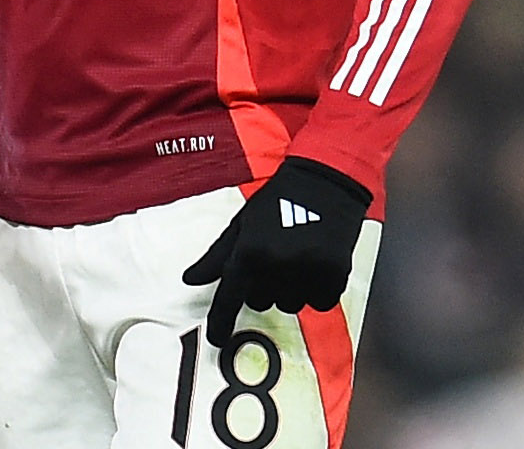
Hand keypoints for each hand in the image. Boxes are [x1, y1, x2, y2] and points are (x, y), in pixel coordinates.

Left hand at [182, 156, 369, 347]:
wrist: (324, 183)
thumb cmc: (278, 201)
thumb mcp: (241, 224)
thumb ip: (216, 256)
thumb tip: (189, 280)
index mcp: (249, 251)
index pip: (229, 298)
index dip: (220, 322)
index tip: (216, 340)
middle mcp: (276, 266)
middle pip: (259, 302)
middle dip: (261, 287)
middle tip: (272, 259)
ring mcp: (307, 273)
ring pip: (289, 305)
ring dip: (289, 290)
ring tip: (296, 257)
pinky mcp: (334, 276)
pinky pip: (319, 303)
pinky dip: (317, 291)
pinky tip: (316, 263)